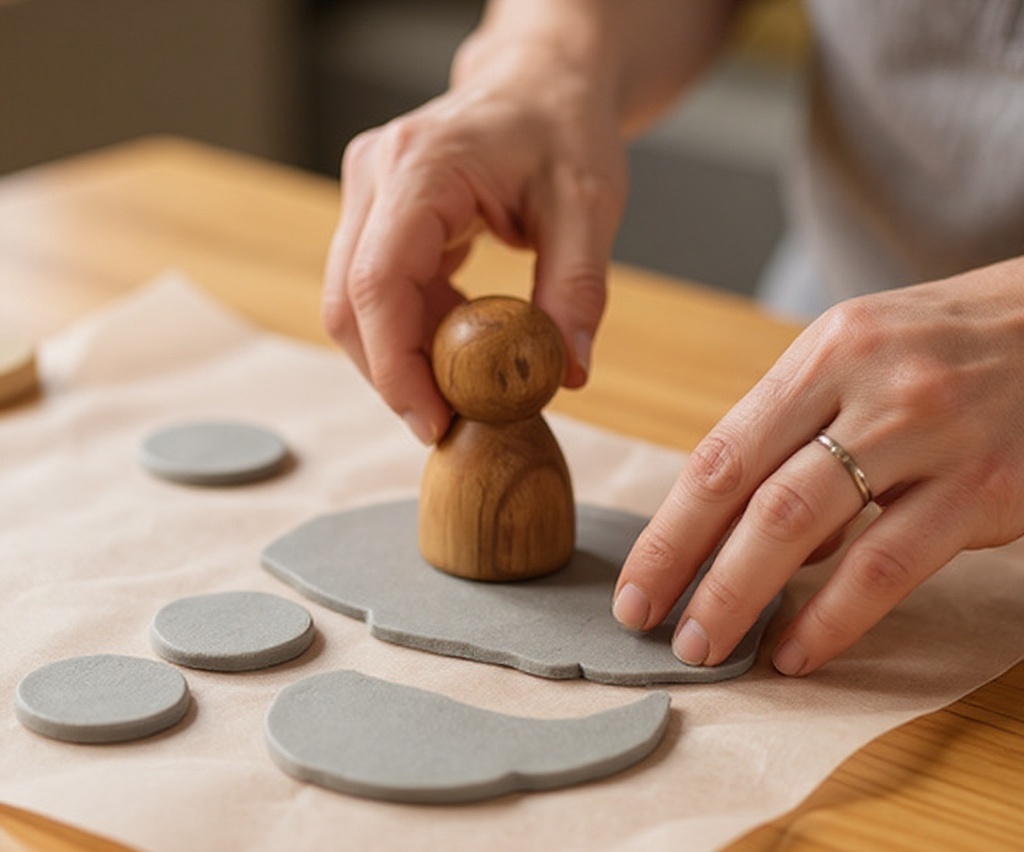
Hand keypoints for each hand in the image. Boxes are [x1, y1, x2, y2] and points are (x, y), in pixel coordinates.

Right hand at [321, 37, 626, 443]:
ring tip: (464, 385)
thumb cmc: (563, 126)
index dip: (394, 365)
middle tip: (448, 423)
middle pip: (349, 304)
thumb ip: (578, 289)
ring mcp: (368, 196)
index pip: (376, 282)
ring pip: (354, 306)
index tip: (431, 421)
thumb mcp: (589, 204)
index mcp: (421, 166)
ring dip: (402, 358)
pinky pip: (377, 295)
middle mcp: (375, 177)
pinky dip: (413, 334)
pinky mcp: (378, 217)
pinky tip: (460, 346)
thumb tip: (568, 370)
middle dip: (393, 375)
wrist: (541, 83)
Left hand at [613, 257, 1023, 674]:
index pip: (721, 454)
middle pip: (752, 495)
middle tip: (656, 629)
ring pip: (808, 529)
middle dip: (691, 572)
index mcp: (825, 353)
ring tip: (709, 646)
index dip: (669, 530)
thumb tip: (749, 542)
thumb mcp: (862, 364)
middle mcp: (870, 385)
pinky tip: (799, 650)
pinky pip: (889, 565)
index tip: (635, 586)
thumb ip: (798, 443)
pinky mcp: (987, 486)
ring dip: (744, 597)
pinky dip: (834, 616)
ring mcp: (932, 435)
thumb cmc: (950, 350)